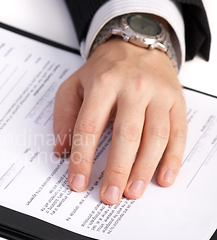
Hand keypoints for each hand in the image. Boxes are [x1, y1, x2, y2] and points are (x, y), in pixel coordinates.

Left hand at [53, 37, 186, 204]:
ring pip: (155, 137)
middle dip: (117, 170)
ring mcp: (158, 95)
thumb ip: (64, 117)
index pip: (89, 127)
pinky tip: (163, 178)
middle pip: (126, 135)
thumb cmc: (103, 71)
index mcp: (102, 84)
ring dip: (144, 169)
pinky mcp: (176, 102)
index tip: (77, 182)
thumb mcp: (73, 86)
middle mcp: (133, 88)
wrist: (137, 43)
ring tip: (132, 192)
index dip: (82, 158)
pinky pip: (178, 133)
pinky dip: (173, 159)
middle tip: (109, 196)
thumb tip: (61, 151)